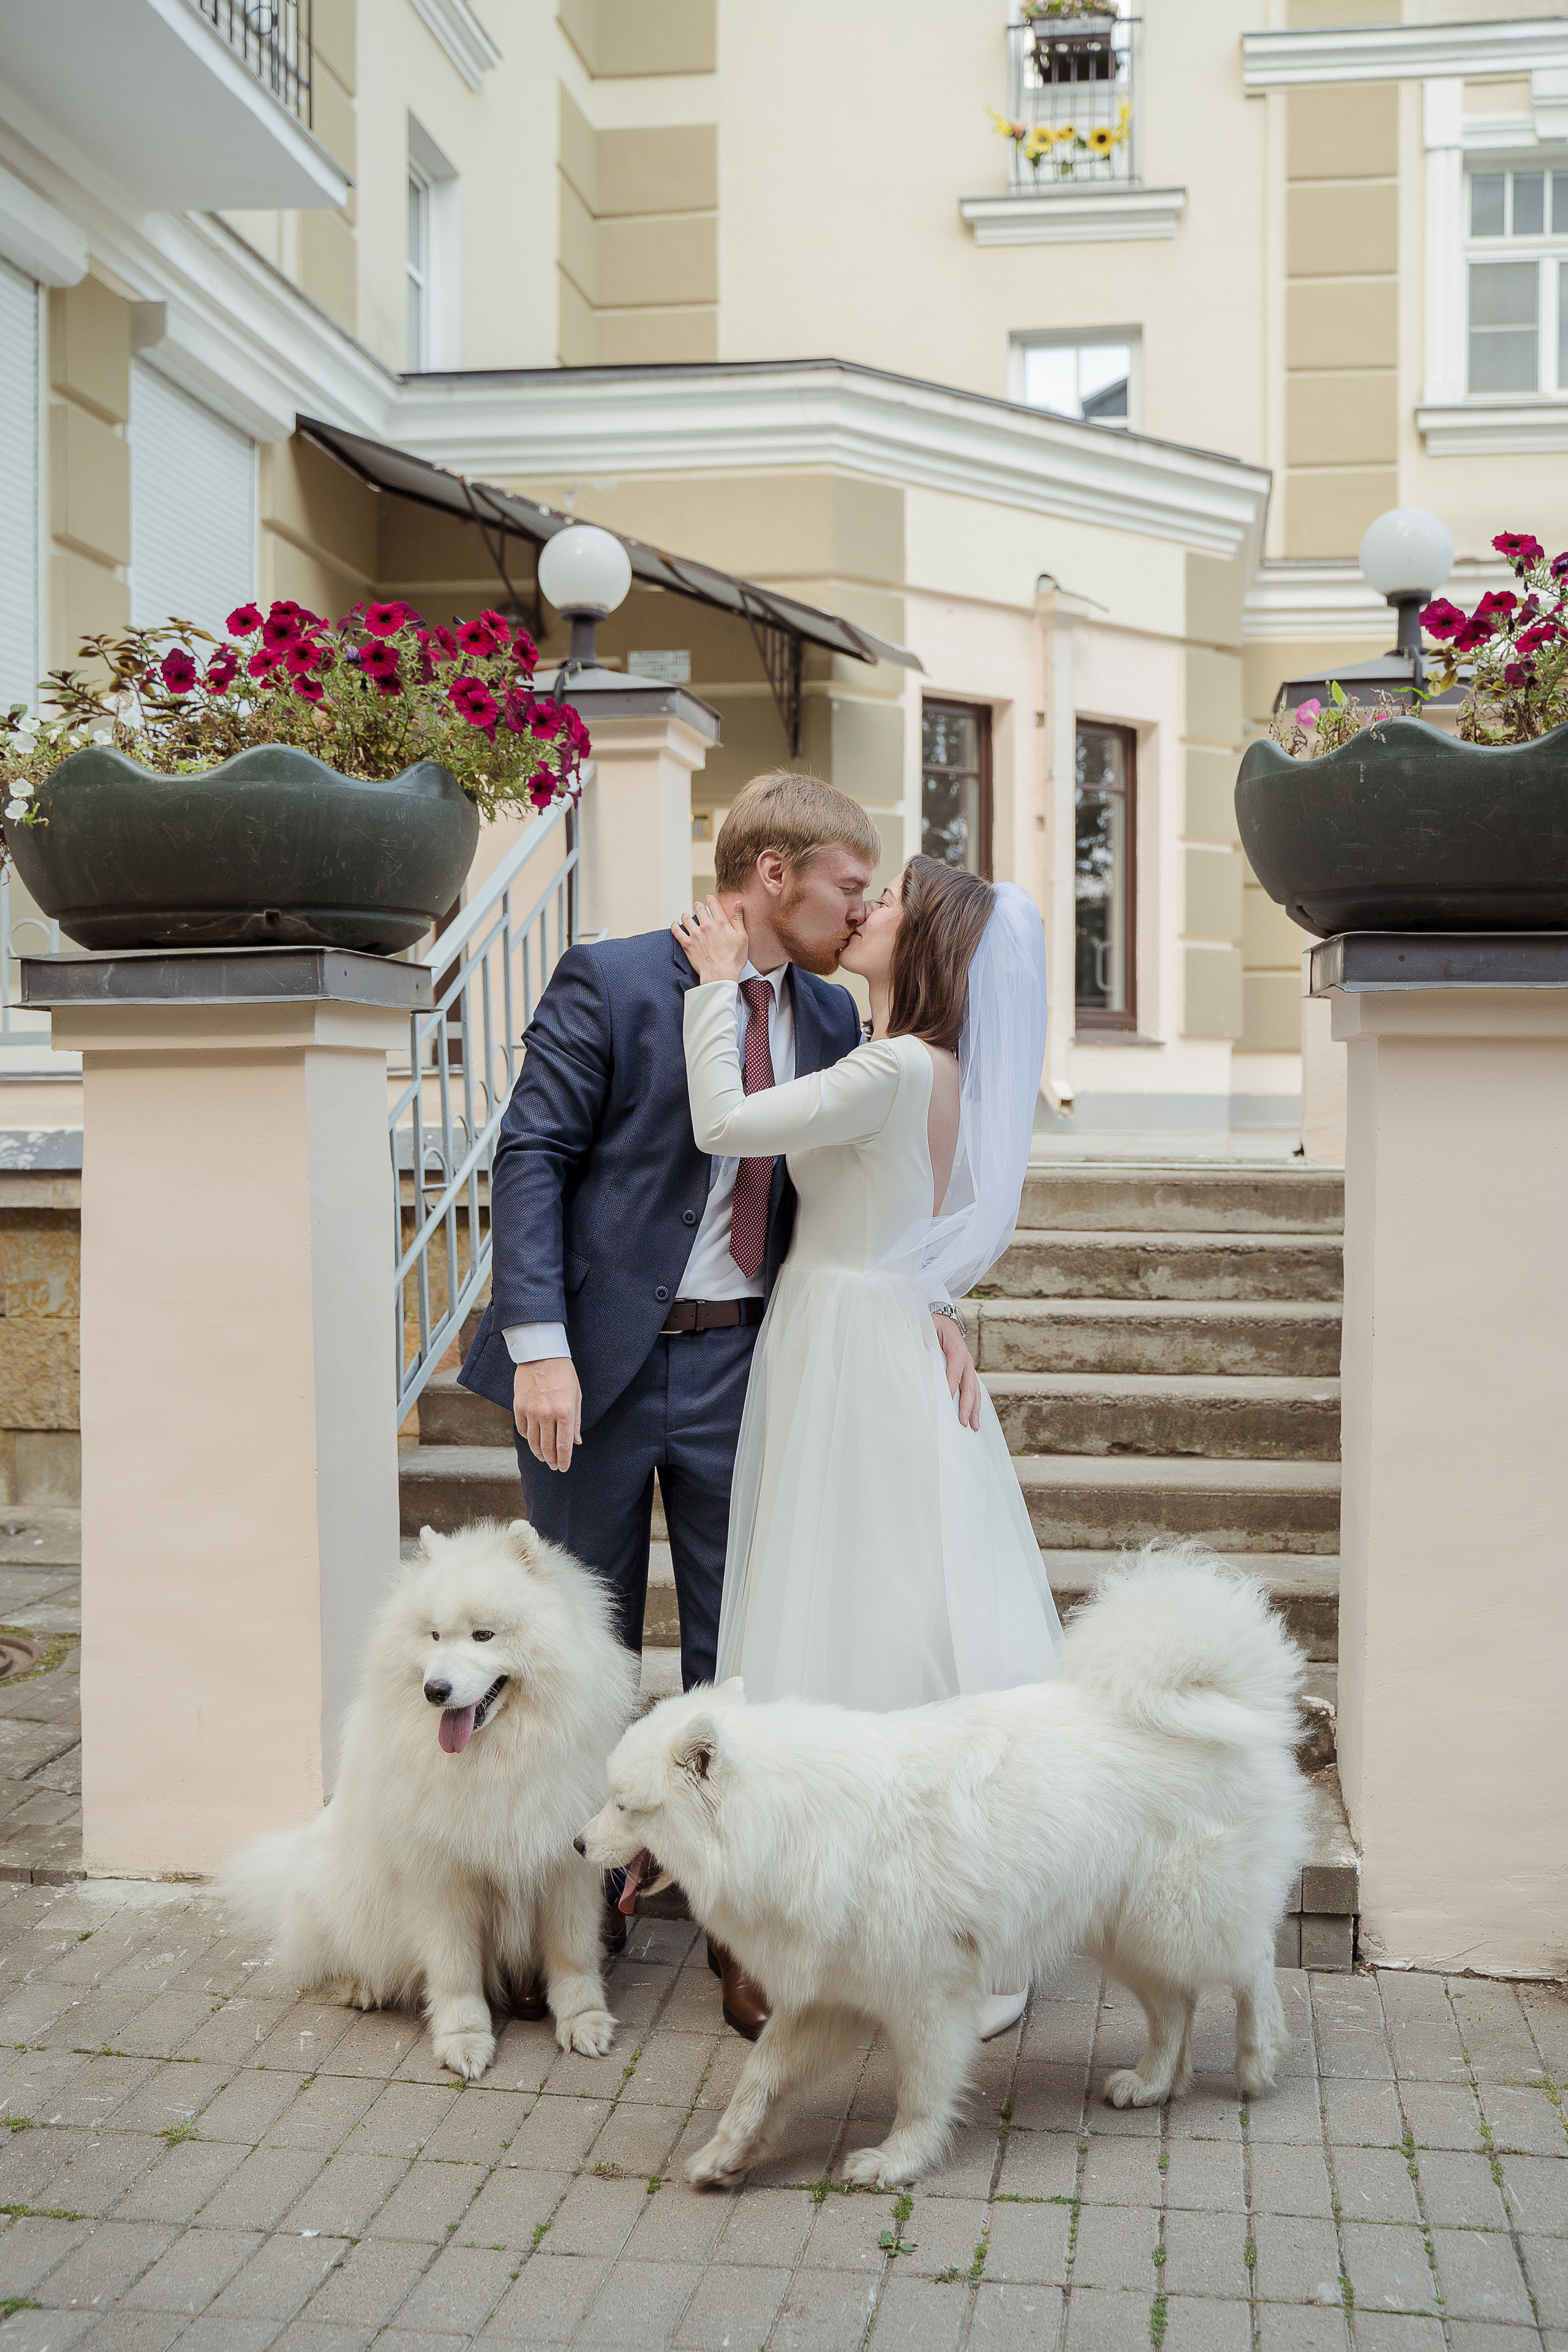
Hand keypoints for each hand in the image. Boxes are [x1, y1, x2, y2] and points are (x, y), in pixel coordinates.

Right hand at [514, 1357, 581, 1472]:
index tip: (563, 1468)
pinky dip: (528, 1438)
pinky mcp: (518, 1406)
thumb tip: (576, 1442)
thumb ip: (575, 1421)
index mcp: (565, 1412)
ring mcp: (531, 1411)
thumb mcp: (576, 1395)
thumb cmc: (563, 1373)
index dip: (564, 1460)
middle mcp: (547, 1414)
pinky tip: (533, 1440)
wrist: (542, 1354)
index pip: (564, 1445)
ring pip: (533, 1441)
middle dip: (552, 1460)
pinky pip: (522, 1429)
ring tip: (544, 1458)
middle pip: (548, 1447)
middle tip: (554, 1466)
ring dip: (539, 1453)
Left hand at [672, 895, 748, 983]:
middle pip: (698, 908)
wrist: (720, 975)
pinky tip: (675, 924)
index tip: (709, 899)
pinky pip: (676, 931)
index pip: (713, 903)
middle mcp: (706, 926)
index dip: (710, 899)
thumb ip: (738, 919)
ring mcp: (695, 934)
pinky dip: (674, 926)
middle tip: (698, 907)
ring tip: (686, 916)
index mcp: (721, 922)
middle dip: (698, 906)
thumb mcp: (742, 938)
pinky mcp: (687, 944)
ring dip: (686, 915)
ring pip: (686, 918)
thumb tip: (738, 903)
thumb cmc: (733, 960)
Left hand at [931, 1315, 980, 1432]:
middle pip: (969, 1386)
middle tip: (964, 1423)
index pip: (954, 1374)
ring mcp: (969, 1367)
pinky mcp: (967, 1371)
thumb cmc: (932, 1324)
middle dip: (967, 1406)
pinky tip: (973, 1417)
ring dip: (974, 1409)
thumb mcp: (925, 1327)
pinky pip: (973, 1389)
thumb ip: (920, 1339)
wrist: (944, 1318)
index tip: (946, 1404)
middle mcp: (967, 1360)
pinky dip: (974, 1404)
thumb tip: (908, 1349)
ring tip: (974, 1427)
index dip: (950, 1389)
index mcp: (957, 1351)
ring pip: (975, 1390)